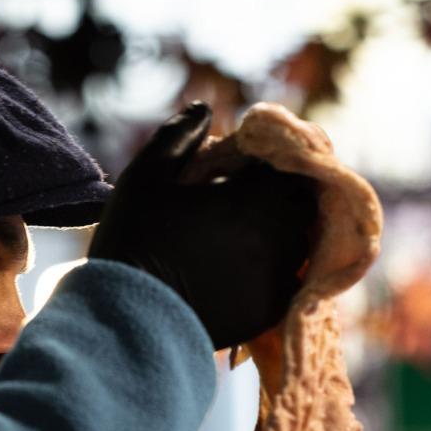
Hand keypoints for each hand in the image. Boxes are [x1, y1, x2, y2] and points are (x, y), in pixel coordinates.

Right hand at [89, 104, 320, 349]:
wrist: (130, 321)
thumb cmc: (134, 241)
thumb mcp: (146, 176)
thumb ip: (178, 136)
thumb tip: (204, 109)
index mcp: (257, 201)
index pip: (291, 168)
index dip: (273, 161)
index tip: (249, 164)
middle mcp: (280, 241)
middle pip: (300, 206)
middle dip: (280, 196)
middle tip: (248, 196)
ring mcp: (278, 280)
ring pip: (297, 244)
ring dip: (279, 232)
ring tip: (242, 232)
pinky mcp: (268, 312)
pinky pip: (285, 281)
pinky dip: (270, 269)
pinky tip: (238, 267)